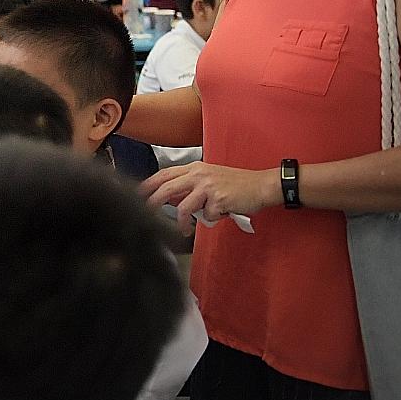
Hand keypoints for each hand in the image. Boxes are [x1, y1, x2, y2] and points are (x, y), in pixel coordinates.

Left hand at [141, 161, 279, 235]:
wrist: (261, 185)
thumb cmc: (237, 184)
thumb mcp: (209, 179)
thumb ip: (190, 186)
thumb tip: (170, 199)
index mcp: (194, 168)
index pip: (164, 174)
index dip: (149, 184)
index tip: (139, 194)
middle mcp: (198, 175)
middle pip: (167, 188)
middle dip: (153, 202)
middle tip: (147, 214)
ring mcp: (208, 186)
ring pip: (184, 207)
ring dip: (183, 223)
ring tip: (185, 231)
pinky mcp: (218, 199)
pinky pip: (207, 216)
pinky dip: (213, 219)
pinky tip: (222, 214)